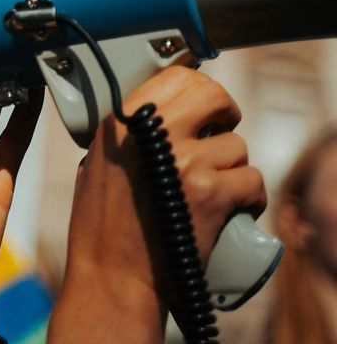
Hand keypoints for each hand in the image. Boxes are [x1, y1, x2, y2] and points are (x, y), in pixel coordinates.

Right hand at [50, 66, 266, 342]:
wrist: (113, 273)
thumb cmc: (101, 226)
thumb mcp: (98, 161)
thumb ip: (128, 132)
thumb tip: (166, 111)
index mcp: (121, 122)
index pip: (176, 76)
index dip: (198, 88)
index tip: (203, 105)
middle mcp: (152, 133)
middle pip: (212, 94)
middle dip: (225, 112)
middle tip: (220, 131)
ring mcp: (184, 162)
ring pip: (236, 145)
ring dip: (231, 167)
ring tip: (210, 190)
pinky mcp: (212, 193)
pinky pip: (251, 179)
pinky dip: (246, 197)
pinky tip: (228, 211)